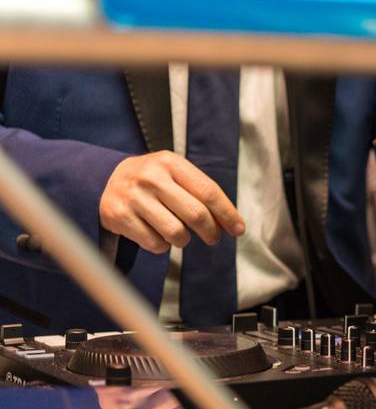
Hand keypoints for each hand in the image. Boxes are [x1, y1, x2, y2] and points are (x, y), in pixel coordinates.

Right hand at [99, 151, 244, 253]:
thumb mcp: (175, 174)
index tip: (238, 230)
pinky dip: (162, 245)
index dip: (227, 214)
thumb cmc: (153, 181)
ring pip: (176, 233)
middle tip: (213, 238)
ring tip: (179, 234)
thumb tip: (232, 224)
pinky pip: (155, 244)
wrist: (104, 180)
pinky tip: (156, 233)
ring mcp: (133, 197)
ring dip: (184, 240)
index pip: (208, 192)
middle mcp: (151, 177)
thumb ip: (202, 194)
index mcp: (170, 162)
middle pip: (196, 214)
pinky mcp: (119, 217)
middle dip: (211, 231)